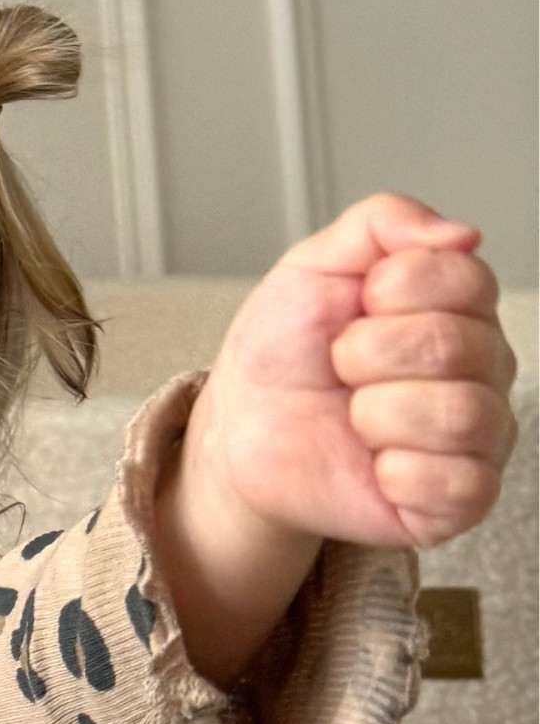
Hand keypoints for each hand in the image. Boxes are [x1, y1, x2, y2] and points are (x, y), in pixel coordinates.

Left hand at [194, 192, 518, 552]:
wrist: (241, 430)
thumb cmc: (284, 351)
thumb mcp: (312, 266)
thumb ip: (382, 223)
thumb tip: (461, 233)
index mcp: (460, 308)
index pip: (463, 278)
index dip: (389, 291)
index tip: (354, 307)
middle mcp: (483, 369)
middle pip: (454, 345)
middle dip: (365, 352)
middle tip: (339, 367)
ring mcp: (478, 436)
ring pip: (460, 414)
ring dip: (376, 413)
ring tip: (353, 415)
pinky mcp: (457, 500)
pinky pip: (459, 484)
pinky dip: (396, 473)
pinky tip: (373, 464)